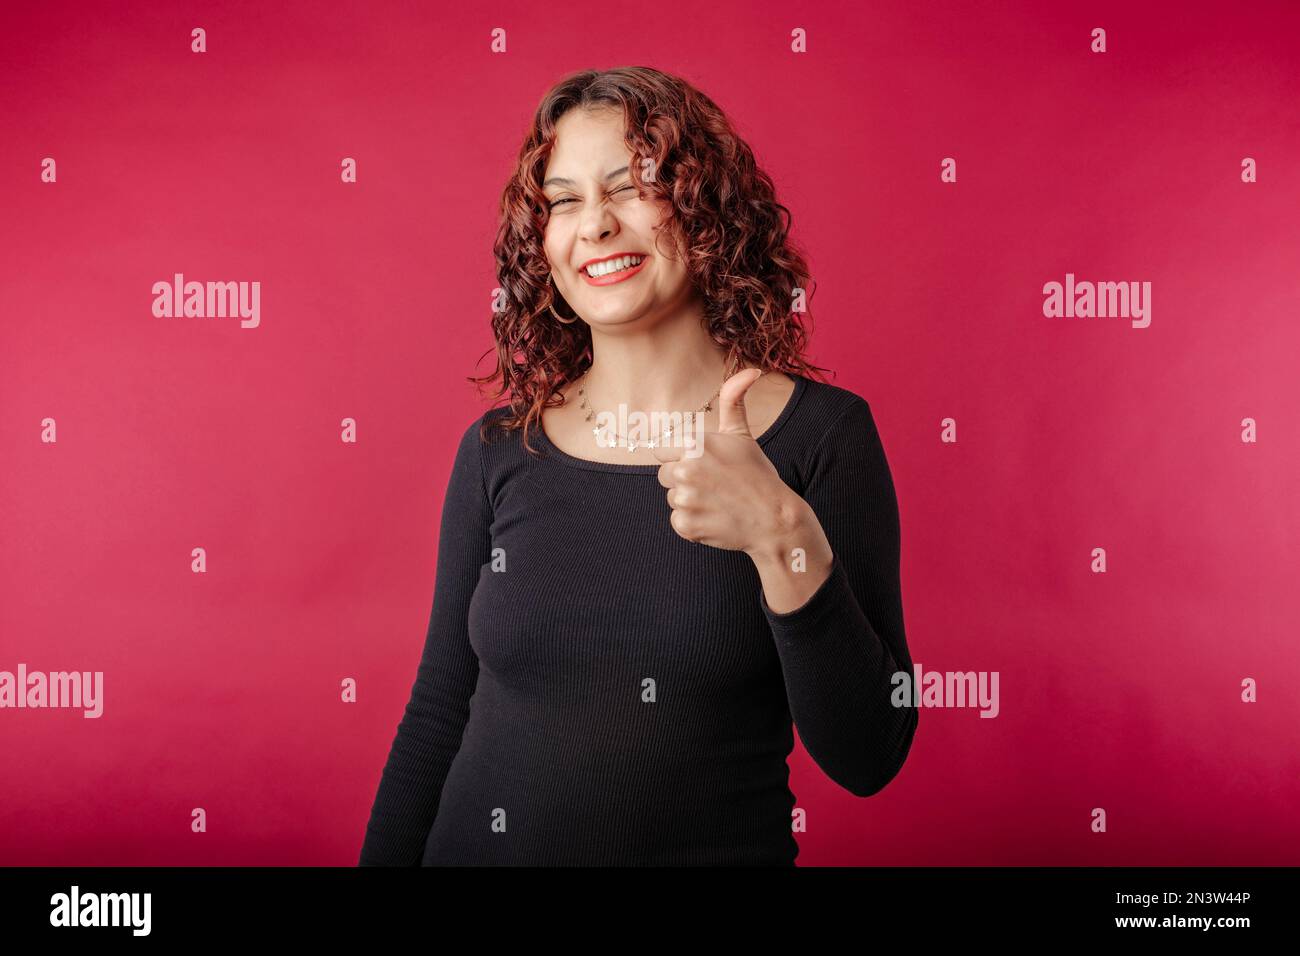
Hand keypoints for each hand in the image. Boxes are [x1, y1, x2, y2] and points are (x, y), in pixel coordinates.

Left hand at [653, 368, 806, 556]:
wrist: (775, 519)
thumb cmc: (757, 474)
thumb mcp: (742, 435)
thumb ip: (734, 400)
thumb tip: (751, 370)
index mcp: (695, 444)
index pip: (661, 451)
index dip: (682, 459)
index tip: (704, 466)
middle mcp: (686, 470)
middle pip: (664, 476)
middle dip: (684, 480)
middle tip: (714, 485)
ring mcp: (686, 499)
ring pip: (672, 499)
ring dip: (690, 502)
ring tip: (717, 502)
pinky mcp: (687, 526)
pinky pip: (678, 522)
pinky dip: (693, 524)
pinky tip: (715, 518)